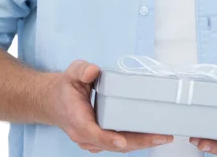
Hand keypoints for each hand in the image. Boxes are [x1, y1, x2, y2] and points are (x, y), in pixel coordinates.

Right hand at [49, 59, 173, 152]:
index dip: (109, 138)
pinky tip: (151, 136)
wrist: (55, 102)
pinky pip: (119, 143)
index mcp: (78, 120)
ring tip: (162, 136)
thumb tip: (93, 71)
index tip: (123, 142)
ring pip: (119, 147)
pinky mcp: (100, 140)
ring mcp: (93, 141)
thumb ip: (82, 70)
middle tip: (161, 136)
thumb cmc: (66, 88)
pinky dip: (135, 141)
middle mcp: (85, 136)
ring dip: (141, 143)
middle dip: (139, 142)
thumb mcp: (72, 73)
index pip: (94, 133)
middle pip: (114, 144)